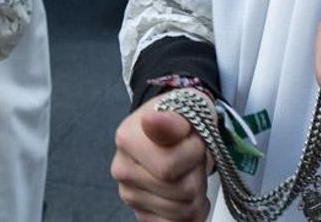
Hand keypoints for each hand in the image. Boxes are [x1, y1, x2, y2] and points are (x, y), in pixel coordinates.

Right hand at [113, 91, 213, 220]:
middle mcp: (122, 170)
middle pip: (181, 190)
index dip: (193, 153)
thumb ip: (171, 119)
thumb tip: (152, 120)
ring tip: (191, 171)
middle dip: (197, 172)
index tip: (193, 138)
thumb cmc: (180, 120)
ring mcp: (131, 196)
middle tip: (194, 156)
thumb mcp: (185, 109)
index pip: (169, 166)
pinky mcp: (142, 215)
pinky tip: (187, 193)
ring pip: (184, 211)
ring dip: (198, 192)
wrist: (173, 129)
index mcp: (127, 140)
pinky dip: (191, 213)